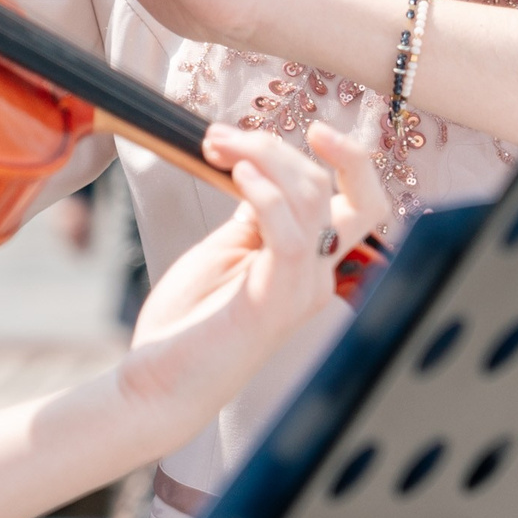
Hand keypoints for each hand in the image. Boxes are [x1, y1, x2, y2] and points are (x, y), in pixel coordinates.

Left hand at [114, 124, 384, 446]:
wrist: (155, 388)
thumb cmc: (189, 323)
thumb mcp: (227, 250)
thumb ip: (257, 214)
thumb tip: (263, 168)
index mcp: (315, 265)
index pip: (362, 201)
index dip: (350, 159)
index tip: (312, 129)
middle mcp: (321, 277)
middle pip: (353, 192)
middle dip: (293, 147)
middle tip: (227, 137)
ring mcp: (302, 290)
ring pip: (314, 199)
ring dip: (263, 157)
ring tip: (216, 147)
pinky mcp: (273, 303)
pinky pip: (290, 234)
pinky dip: (267, 193)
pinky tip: (237, 174)